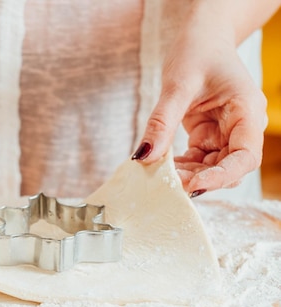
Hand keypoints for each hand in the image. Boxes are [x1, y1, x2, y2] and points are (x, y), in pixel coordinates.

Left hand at [132, 19, 266, 196]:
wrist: (201, 38)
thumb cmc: (197, 51)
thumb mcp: (177, 85)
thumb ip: (161, 122)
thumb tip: (143, 156)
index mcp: (247, 112)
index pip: (245, 157)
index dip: (221, 176)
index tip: (193, 184)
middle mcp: (241, 126)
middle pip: (228, 168)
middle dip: (199, 178)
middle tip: (166, 184)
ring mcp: (226, 132)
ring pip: (211, 166)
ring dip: (186, 174)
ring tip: (158, 175)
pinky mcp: (209, 134)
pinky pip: (198, 158)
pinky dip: (180, 165)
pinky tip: (159, 165)